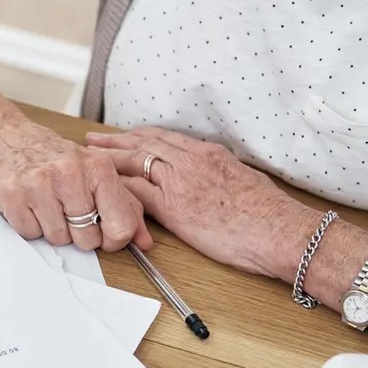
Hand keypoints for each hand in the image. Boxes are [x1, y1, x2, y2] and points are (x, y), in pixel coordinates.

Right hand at [0, 113, 151, 251]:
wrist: (0, 133)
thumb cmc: (50, 153)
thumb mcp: (93, 169)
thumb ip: (124, 204)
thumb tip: (144, 241)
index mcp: (97, 167)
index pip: (120, 226)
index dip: (113, 239)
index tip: (103, 233)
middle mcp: (70, 174)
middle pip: (87, 239)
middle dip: (77, 233)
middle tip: (66, 211)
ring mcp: (39, 185)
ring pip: (57, 239)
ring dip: (51, 228)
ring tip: (45, 204)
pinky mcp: (12, 196)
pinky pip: (30, 233)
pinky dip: (29, 224)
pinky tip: (28, 203)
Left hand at [86, 127, 310, 276]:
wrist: (282, 232)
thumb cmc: (270, 216)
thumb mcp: (245, 182)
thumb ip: (222, 176)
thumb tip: (214, 182)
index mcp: (210, 154)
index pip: (165, 138)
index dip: (139, 136)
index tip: (122, 136)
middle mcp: (193, 161)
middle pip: (143, 144)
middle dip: (114, 142)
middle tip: (90, 141)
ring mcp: (182, 182)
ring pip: (134, 162)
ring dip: (107, 161)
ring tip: (85, 160)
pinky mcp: (174, 206)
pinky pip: (136, 193)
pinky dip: (116, 191)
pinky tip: (100, 190)